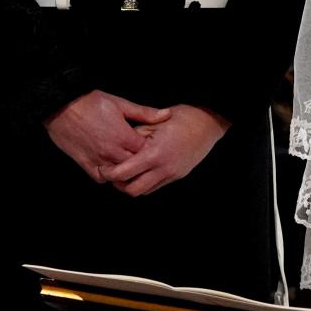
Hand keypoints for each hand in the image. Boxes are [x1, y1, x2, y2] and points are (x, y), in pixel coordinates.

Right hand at [44, 89, 172, 182]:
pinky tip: (112, 166)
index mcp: (123, 136)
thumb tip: (166, 114)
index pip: (146, 152)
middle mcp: (111, 151)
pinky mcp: (85, 163)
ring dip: (125, 171)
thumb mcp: (121, 104)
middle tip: (144, 156)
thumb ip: (144, 113)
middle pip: (134, 166)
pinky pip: (100, 178)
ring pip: (118, 175)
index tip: (154, 145)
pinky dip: (107, 176)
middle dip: (141, 162)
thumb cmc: (91, 102)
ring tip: (129, 162)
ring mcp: (97, 159)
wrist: (62, 107)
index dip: (151, 149)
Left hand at [99, 104, 229, 196]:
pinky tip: (141, 170)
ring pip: (143, 191)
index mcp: (155, 153)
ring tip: (126, 172)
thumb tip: (117, 148)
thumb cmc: (180, 118)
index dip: (110, 172)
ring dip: (132, 184)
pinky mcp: (176, 176)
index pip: (124, 173)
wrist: (207, 124)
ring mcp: (171, 174)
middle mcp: (163, 168)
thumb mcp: (153, 123)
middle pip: (132, 190)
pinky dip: (144, 182)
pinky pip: (155, 186)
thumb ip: (134, 138)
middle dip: (119, 184)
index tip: (104, 166)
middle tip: (112, 172)